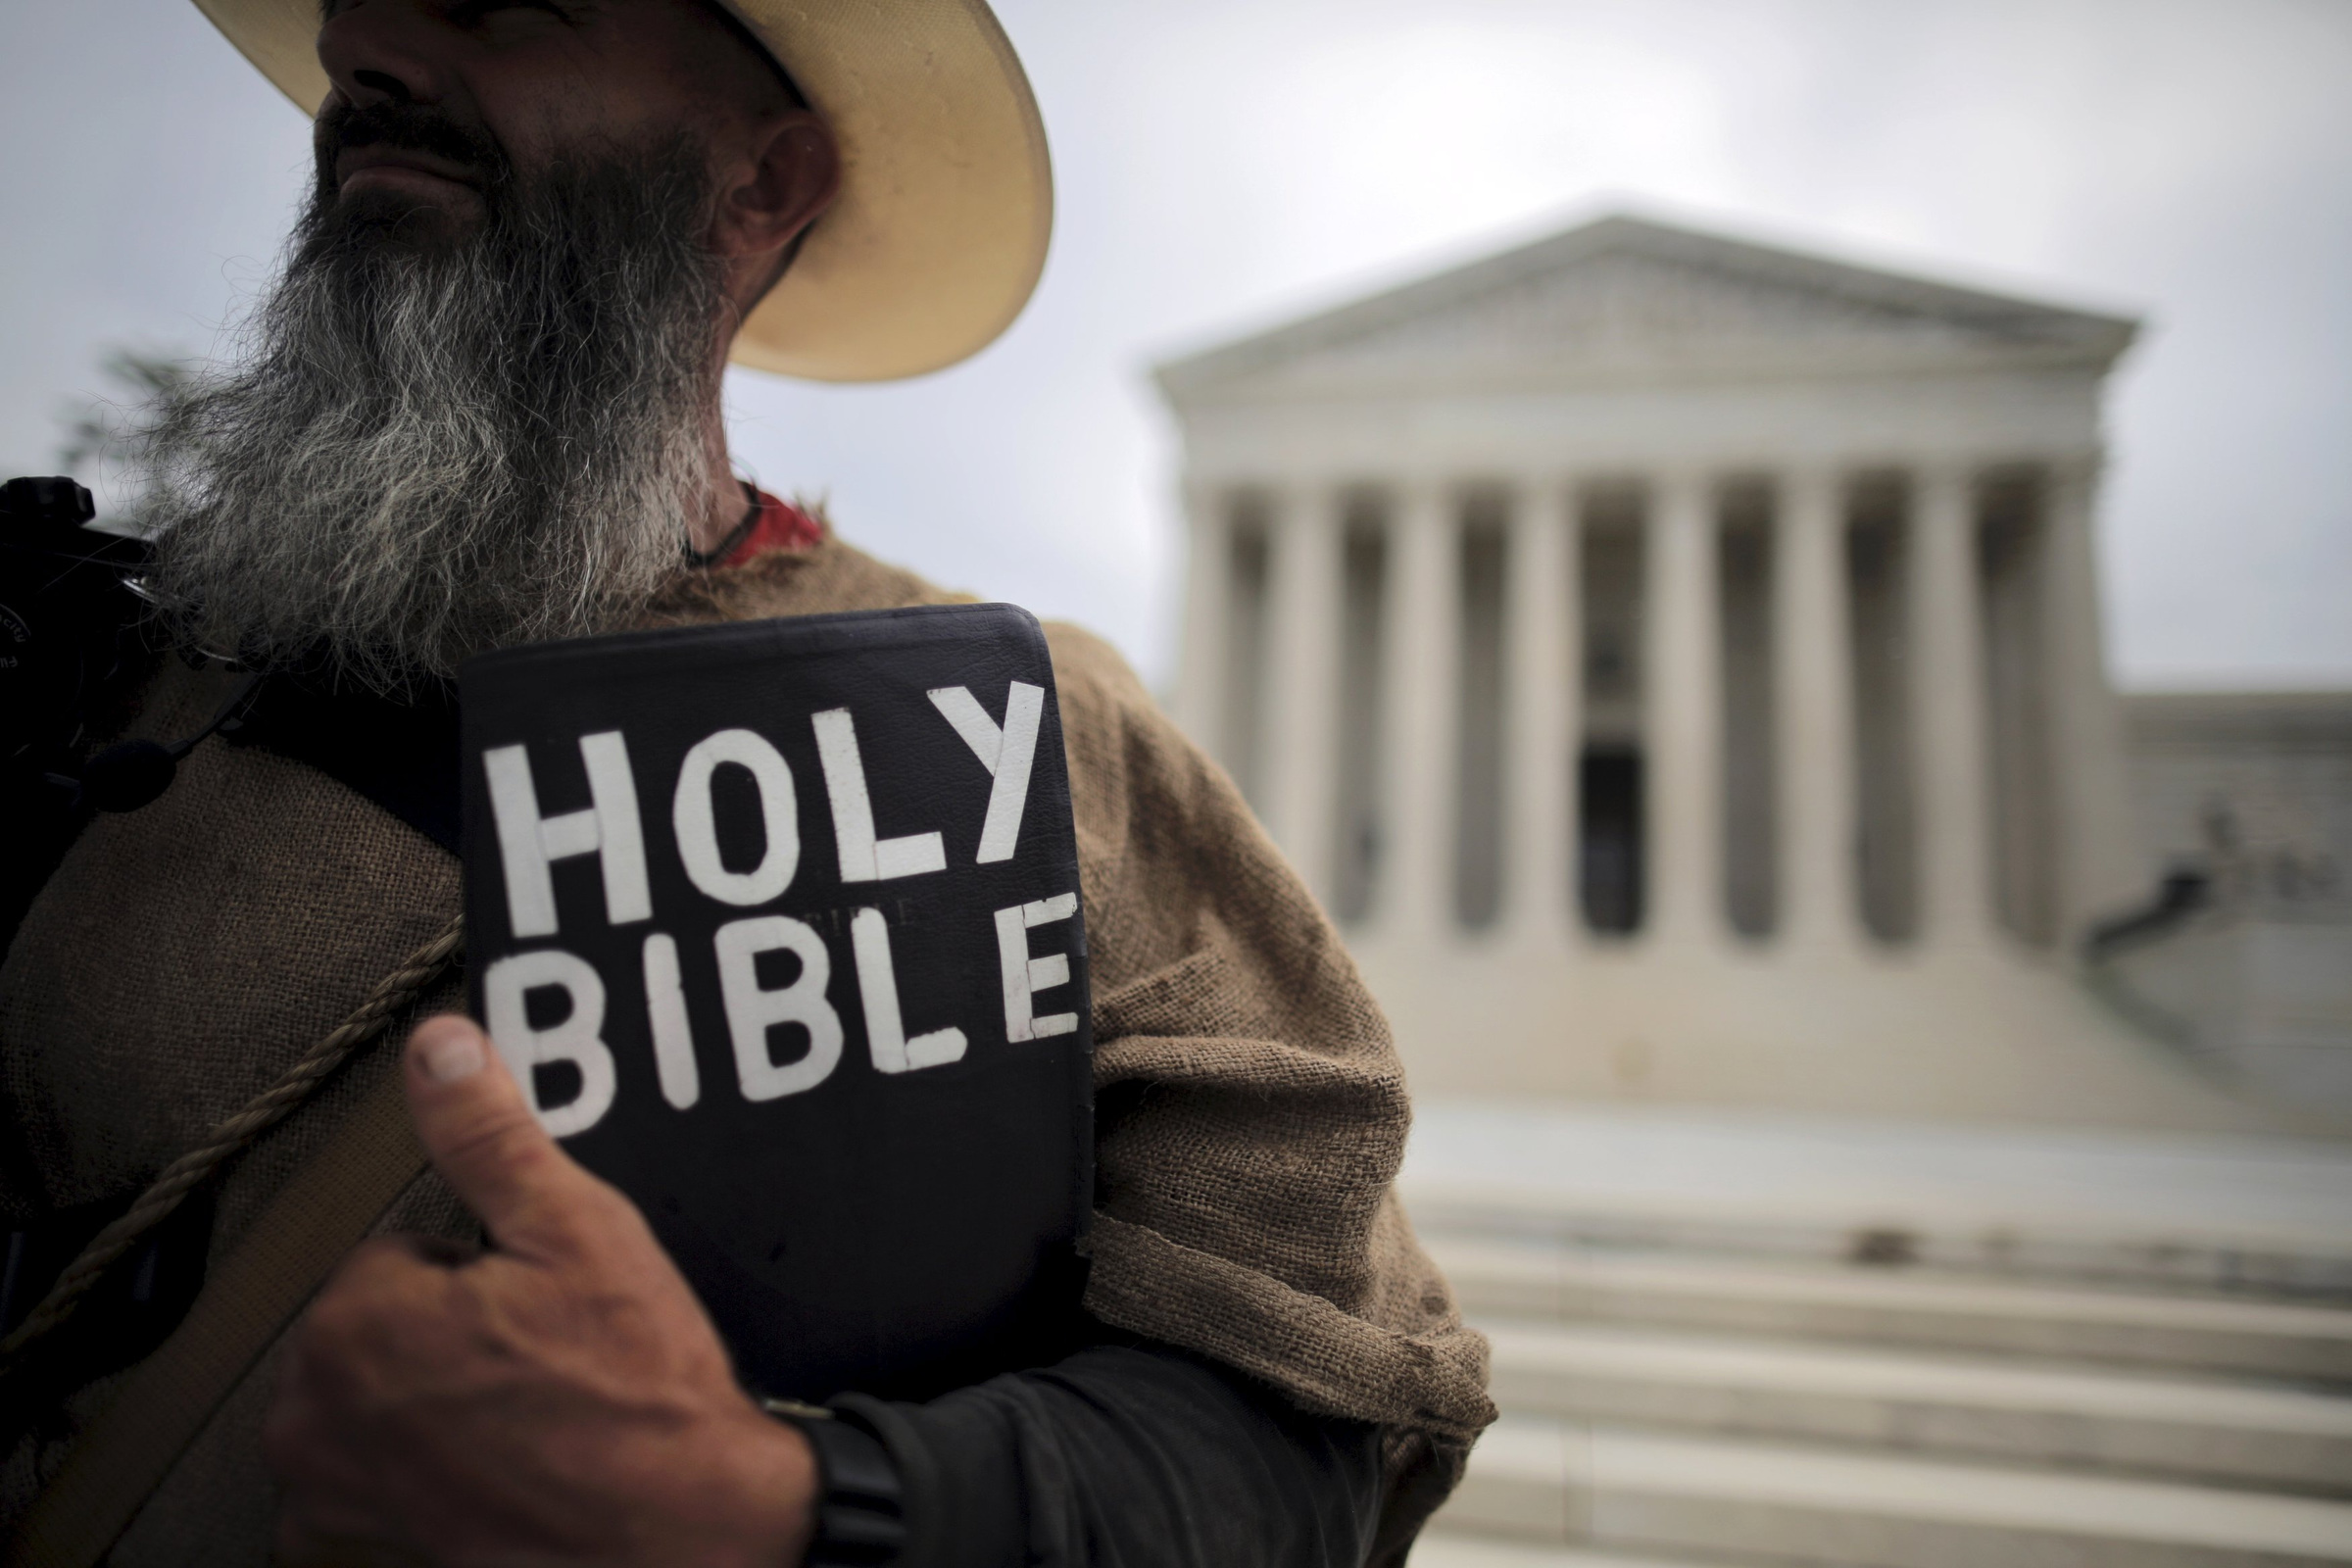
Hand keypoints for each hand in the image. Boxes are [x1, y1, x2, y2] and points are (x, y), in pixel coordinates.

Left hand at [265, 1015, 816, 1565]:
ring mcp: (330, 1490)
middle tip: (541, 1356)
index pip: (400, 1250)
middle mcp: (315, 1411)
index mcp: (357, 1320)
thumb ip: (490, 1135)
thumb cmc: (637, 1396)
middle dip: (447, 1330)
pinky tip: (485, 1466)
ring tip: (524, 1410)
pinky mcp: (357, 1545)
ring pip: (368, 1395)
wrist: (680, 1530)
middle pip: (377, 1324)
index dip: (482, 1269)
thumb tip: (441, 1049)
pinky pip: (355, 1480)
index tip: (537, 1303)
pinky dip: (407, 1472)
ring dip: (426, 1397)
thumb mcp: (579, 1231)